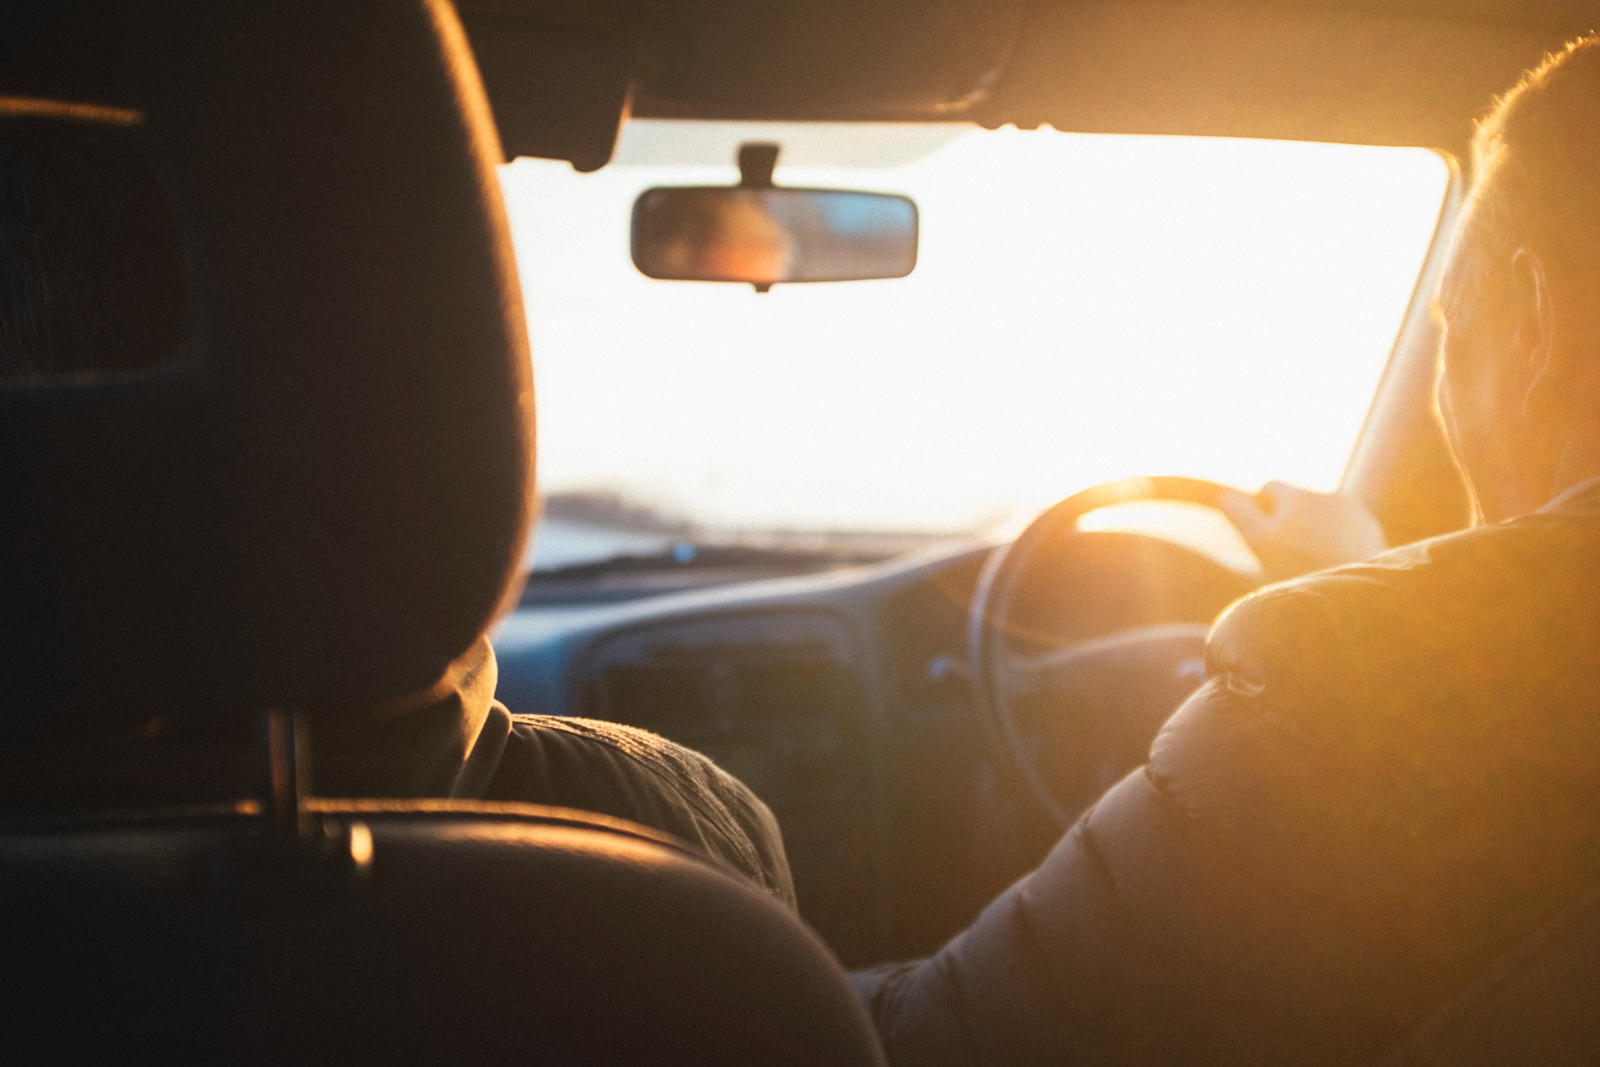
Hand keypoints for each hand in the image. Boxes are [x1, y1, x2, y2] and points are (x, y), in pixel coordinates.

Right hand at [1218, 481, 1386, 581]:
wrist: (1356, 593)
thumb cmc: (1302, 569)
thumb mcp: (1260, 543)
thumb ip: (1241, 515)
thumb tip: (1223, 495)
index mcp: (1298, 495)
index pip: (1271, 486)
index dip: (1263, 507)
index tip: (1264, 531)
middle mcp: (1328, 495)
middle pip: (1299, 501)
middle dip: (1292, 519)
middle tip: (1287, 554)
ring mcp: (1355, 511)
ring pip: (1324, 514)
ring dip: (1316, 529)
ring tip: (1313, 563)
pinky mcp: (1372, 531)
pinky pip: (1348, 528)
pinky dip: (1340, 541)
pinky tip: (1335, 565)